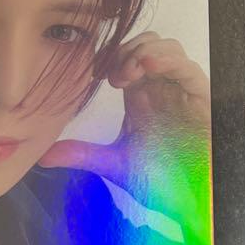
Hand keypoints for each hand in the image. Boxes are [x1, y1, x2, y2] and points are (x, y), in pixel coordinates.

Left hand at [37, 32, 211, 236]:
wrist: (187, 201)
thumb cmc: (158, 180)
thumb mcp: (114, 164)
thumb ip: (82, 154)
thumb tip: (43, 156)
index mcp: (141, 94)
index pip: (127, 55)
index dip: (111, 54)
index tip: (94, 72)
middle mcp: (162, 87)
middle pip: (147, 43)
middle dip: (127, 50)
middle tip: (111, 75)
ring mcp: (182, 91)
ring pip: (168, 48)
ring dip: (144, 52)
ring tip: (127, 74)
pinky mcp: (201, 99)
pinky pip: (188, 68)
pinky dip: (168, 61)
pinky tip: (147, 67)